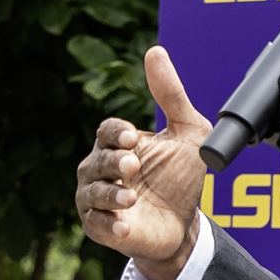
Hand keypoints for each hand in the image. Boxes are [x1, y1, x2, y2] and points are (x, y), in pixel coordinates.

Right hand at [78, 46, 213, 276]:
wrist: (183, 224)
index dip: (117, 133)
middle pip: (97, 161)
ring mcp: (97, 200)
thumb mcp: (187, 132)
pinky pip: (96, 224)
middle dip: (113, 163)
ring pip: (92, 193)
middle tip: (132, 166)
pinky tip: (124, 226)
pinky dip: (108, 225)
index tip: (132, 137)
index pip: (108, 131)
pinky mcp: (100, 228)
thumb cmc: (181, 177)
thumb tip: (155, 51)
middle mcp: (101, 170)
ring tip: (131, 198)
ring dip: (111, 194)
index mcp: (119, 145)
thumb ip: (171, 94)